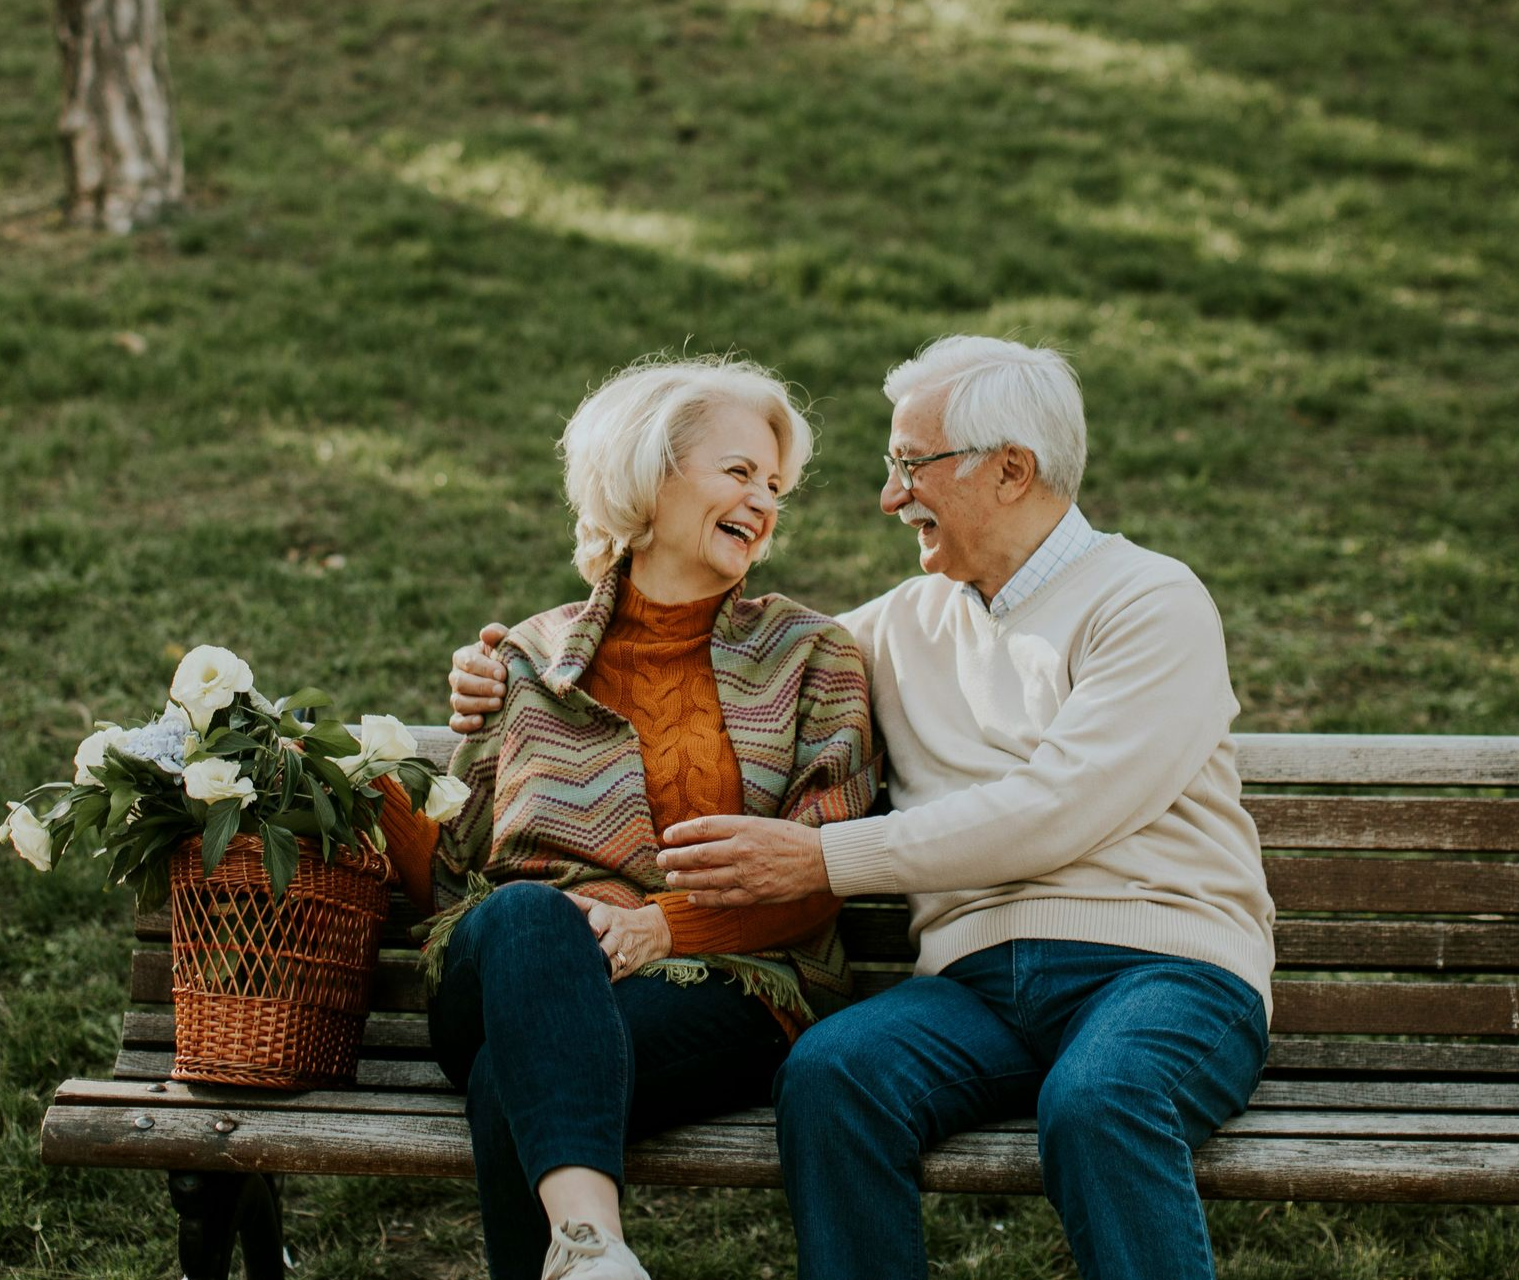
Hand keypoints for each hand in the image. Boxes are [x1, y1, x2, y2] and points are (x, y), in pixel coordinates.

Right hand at [448, 623, 509, 732]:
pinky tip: (481, 721)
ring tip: (499, 704)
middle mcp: (457, 678)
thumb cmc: (508, 659)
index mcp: (463, 657)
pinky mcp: (461, 718)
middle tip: (502, 690)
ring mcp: (458, 699)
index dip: (484, 668)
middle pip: (461, 683)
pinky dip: (465, 723)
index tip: (503, 673)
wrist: (516, 685)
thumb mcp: (506, 644)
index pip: (468, 662)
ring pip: (459, 702)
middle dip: (482, 686)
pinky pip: (455, 723)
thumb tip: (486, 633)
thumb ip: (497, 634)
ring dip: (478, 704)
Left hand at [566, 894, 672, 980]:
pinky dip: (599, 981)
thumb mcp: (599, 907)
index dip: (595, 926)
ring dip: (595, 970)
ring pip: (610, 966)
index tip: (592, 931)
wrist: (650, 932)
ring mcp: (623, 954)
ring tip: (575, 974)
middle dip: (593, 953)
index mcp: (609, 917)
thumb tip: (553, 898)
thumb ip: (577, 903)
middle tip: (572, 959)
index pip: (602, 920)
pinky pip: (611, 978)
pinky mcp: (624, 970)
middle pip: (606, 947)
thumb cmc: (615, 919)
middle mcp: (618, 936)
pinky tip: (584, 984)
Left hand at [657, 816, 827, 905]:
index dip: (682, 832)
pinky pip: (722, 899)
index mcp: (745, 827)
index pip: (704, 828)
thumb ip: (734, 829)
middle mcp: (743, 849)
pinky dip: (704, 899)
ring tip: (670, 879)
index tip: (667, 836)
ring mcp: (747, 874)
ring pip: (706, 879)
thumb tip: (703, 833)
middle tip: (660, 860)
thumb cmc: (790, 838)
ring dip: (684, 880)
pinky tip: (692, 898)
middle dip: (675, 858)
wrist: (818, 860)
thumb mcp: (761, 823)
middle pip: (699, 854)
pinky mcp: (754, 894)